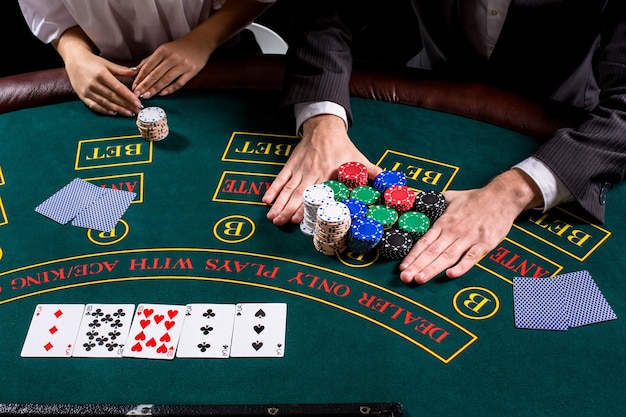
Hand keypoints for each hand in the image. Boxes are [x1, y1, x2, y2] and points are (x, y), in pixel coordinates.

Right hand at [64, 51, 141, 116]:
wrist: (73, 60)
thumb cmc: (92, 61)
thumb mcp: (107, 63)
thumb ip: (121, 70)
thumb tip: (136, 72)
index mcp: (101, 74)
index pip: (118, 87)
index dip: (128, 96)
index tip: (138, 102)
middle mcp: (93, 83)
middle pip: (113, 97)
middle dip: (126, 105)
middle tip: (137, 110)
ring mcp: (87, 91)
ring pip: (105, 103)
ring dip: (118, 109)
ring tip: (129, 113)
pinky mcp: (82, 96)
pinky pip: (94, 106)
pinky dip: (104, 111)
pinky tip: (114, 113)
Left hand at [132, 36, 210, 98]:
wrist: (200, 42)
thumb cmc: (180, 47)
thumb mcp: (164, 49)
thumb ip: (151, 59)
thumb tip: (137, 70)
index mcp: (163, 50)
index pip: (148, 66)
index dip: (140, 77)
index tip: (134, 86)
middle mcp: (172, 57)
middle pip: (156, 74)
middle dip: (145, 85)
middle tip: (138, 94)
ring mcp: (183, 65)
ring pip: (166, 79)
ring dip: (155, 89)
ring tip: (147, 95)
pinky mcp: (192, 71)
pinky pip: (180, 82)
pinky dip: (171, 89)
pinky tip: (163, 93)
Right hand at [262, 114, 380, 225]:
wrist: (325, 126)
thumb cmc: (343, 146)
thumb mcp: (359, 159)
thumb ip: (372, 172)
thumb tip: (389, 183)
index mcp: (328, 173)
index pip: (316, 192)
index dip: (306, 206)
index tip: (298, 219)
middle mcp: (312, 172)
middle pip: (298, 193)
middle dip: (288, 209)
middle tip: (280, 222)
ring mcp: (300, 169)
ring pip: (287, 188)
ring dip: (279, 203)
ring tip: (272, 217)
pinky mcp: (291, 165)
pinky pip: (280, 178)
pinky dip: (273, 189)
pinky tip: (266, 200)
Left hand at [398, 169, 543, 283]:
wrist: (502, 196)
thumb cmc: (474, 198)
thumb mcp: (449, 196)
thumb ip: (432, 202)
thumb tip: (414, 199)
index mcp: (444, 222)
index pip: (424, 242)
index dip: (412, 255)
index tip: (402, 267)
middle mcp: (453, 231)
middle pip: (432, 251)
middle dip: (417, 266)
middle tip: (405, 278)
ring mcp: (469, 238)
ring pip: (447, 256)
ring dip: (432, 269)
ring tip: (419, 279)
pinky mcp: (484, 243)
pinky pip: (471, 257)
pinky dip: (461, 266)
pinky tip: (450, 274)